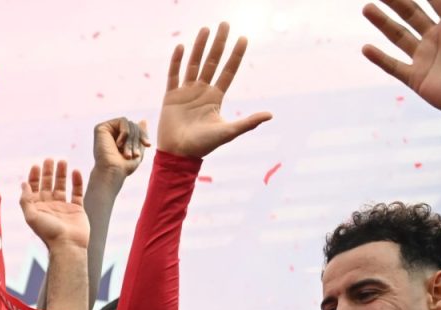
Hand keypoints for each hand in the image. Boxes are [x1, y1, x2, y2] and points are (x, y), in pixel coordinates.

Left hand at [19, 160, 88, 248]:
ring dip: (62, 174)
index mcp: (38, 208)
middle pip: (48, 184)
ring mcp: (64, 207)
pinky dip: (77, 182)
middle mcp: (50, 206)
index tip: (36, 165)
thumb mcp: (31, 216)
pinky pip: (77, 192)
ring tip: (62, 161)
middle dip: (48, 172)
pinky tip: (76, 171)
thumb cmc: (48, 233)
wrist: (68, 245)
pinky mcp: (77, 209)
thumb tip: (23, 184)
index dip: (34, 176)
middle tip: (49, 159)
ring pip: (62, 186)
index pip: (35, 188)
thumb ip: (26, 200)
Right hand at [92, 117, 149, 178]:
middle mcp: (111, 133)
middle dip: (137, 139)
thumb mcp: (137, 150)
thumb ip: (140, 135)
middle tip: (134, 154)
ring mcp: (106, 130)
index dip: (143, 136)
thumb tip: (143, 120)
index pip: (136, 129)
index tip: (148, 145)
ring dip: (131, 139)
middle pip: (133, 125)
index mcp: (119, 138)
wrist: (113, 172)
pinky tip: (119, 144)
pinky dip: (126, 132)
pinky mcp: (101, 128)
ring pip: (129, 123)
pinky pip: (122, 121)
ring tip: (127, 153)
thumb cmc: (124, 167)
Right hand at [158, 22, 272, 158]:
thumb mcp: (228, 132)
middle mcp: (202, 91)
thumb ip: (248, 122)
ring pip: (194, 64)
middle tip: (224, 24)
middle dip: (219, 43)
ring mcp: (186, 93)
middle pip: (212, 62)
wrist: (178, 155)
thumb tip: (270, 115)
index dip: (235, 55)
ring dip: (199, 47)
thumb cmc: (203, 146)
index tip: (243, 38)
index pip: (228, 71)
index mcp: (215, 98)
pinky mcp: (170, 97)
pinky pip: (174, 75)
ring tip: (205, 29)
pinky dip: (176, 62)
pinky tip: (180, 47)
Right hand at [362, 0, 440, 121]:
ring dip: (382, 22)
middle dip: (396, 1)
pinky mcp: (417, 78)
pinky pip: (394, 66)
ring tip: (368, 8)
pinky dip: (379, 58)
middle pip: (411, 14)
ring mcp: (425, 58)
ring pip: (398, 36)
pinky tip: (366, 47)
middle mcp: (436, 38)